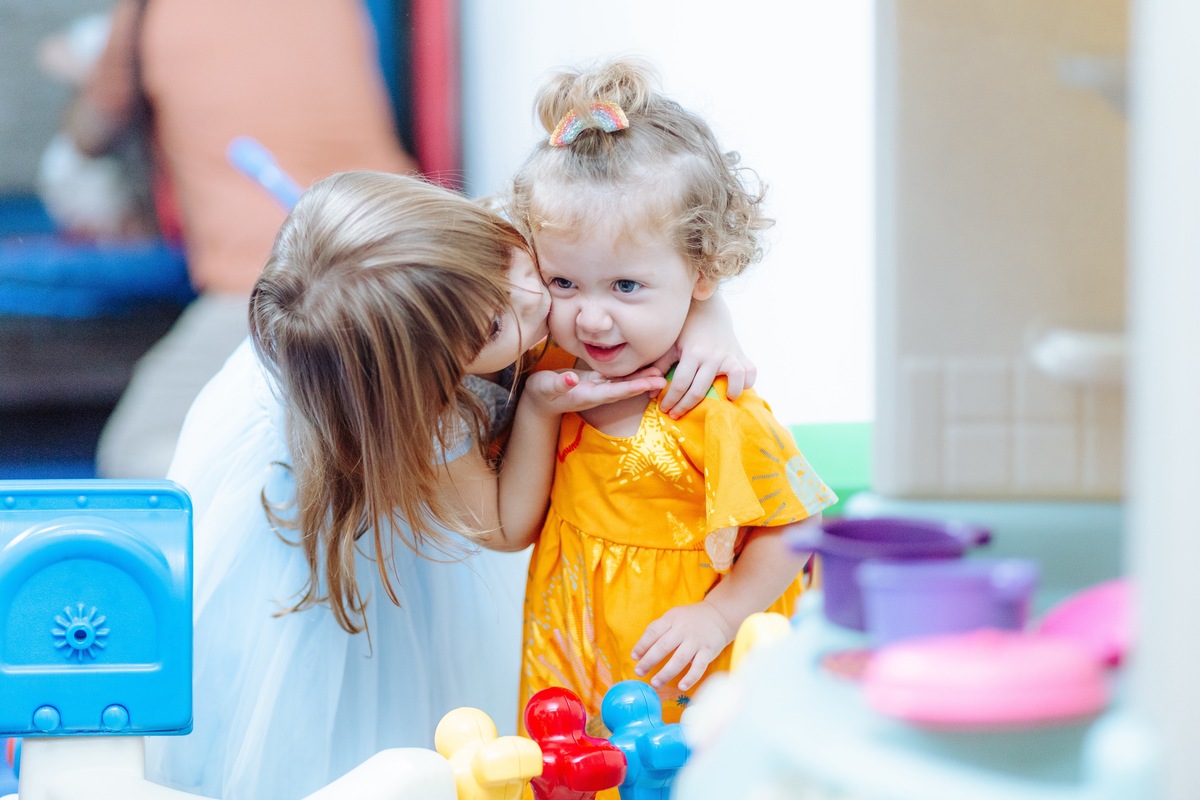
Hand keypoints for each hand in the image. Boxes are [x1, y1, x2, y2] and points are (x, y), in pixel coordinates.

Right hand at [523, 367, 666, 416]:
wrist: (538, 401)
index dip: (632, 387)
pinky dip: (630, 374)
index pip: (614, 392)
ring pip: (622, 384)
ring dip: (641, 379)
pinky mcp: (595, 382)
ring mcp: (597, 388)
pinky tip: (642, 368)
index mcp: (587, 396)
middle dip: (643, 385)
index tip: (649, 384)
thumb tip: (572, 378)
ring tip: (660, 373)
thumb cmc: (541, 392)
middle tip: (664, 379)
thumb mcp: (546, 387)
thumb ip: (559, 384)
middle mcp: (596, 394)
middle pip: (624, 390)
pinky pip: (616, 379)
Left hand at [631, 600, 736, 691]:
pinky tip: (681, 686)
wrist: (719, 616)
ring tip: (655, 683)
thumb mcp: (672, 617)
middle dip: (649, 661)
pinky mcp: (708, 651)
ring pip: (679, 658)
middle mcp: (683, 630)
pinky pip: (699, 666)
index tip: (634, 657)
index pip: (653, 632)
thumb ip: (656, 630)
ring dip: (666, 672)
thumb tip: (638, 652)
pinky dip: (691, 677)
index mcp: (671, 620)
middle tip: (639, 672)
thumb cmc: (689, 620)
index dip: (642, 645)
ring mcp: (696, 641)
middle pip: (663, 646)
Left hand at [659, 295, 757, 418]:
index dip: (671, 400)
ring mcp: (729, 355)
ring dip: (729, 394)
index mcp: (693, 353)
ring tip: (720, 405)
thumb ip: (661, 366)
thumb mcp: (671, 345)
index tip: (665, 410)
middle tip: (676, 415)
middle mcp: (712, 355)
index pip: (680, 384)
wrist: (707, 309)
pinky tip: (736, 390)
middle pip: (699, 390)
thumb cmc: (685, 329)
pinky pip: (750, 370)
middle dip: (684, 406)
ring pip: (734, 379)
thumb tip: (651, 392)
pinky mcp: (741, 354)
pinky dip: (747, 382)